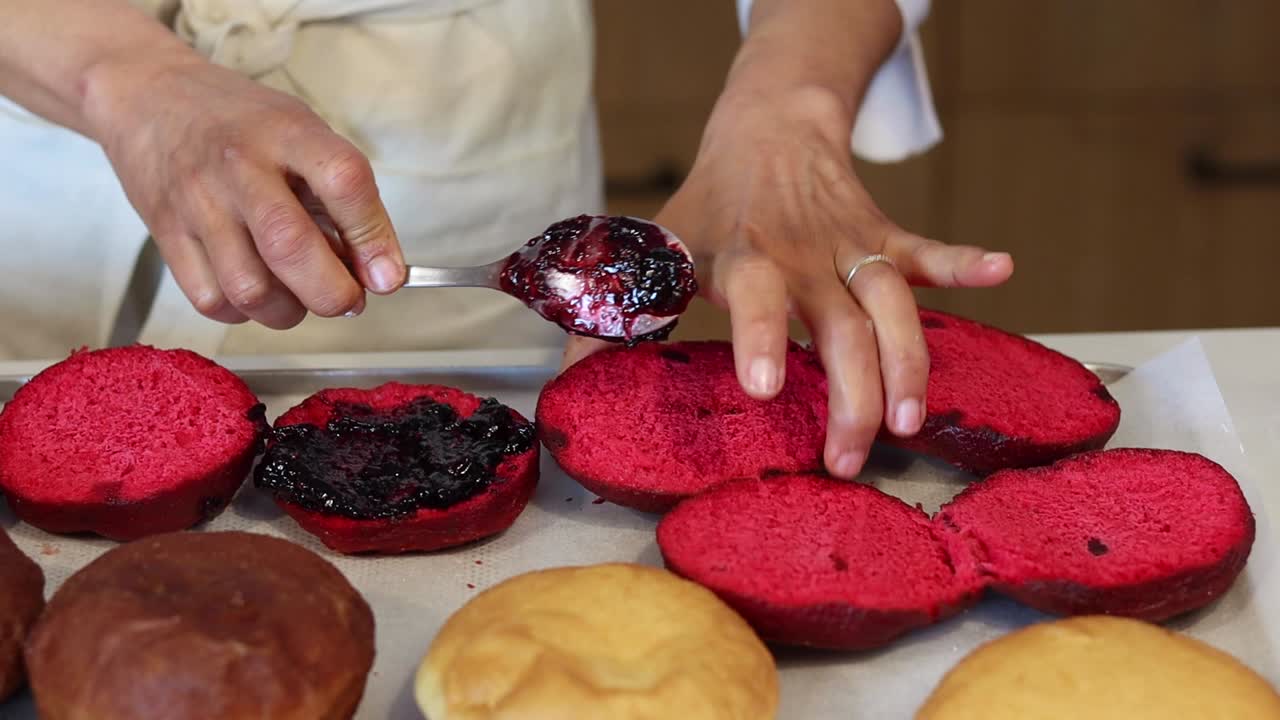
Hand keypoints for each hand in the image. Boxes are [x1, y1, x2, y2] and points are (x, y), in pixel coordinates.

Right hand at [82, 53, 404, 327]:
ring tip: (300, 295)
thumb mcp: (302, 133)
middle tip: (348, 300)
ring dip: (289, 310)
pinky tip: (258, 291)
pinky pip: (212, 300)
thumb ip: (342, 196)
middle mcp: (239, 167)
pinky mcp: (166, 235)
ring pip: (250, 288)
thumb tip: (378, 271)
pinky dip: (245, 312)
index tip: (388, 276)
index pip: (342, 181)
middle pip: (290, 247)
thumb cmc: (241, 123)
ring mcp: (197, 203)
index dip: (373, 237)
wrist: (149, 98)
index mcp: (287, 132)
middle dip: (333, 293)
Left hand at [562, 87, 1012, 478]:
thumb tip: (566, 390)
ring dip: (911, 358)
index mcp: (745, 255)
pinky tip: (1001, 269)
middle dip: (853, 391)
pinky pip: (928, 251)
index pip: (755, 294)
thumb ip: (617, 320)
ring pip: (893, 302)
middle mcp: (804, 252)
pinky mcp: (885, 237)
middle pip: (839, 324)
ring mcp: (851, 244)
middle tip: (852, 454)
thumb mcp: (658, 249)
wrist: (767, 127)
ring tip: (918, 419)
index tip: (767, 390)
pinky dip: (963, 261)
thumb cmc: (711, 202)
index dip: (762, 336)